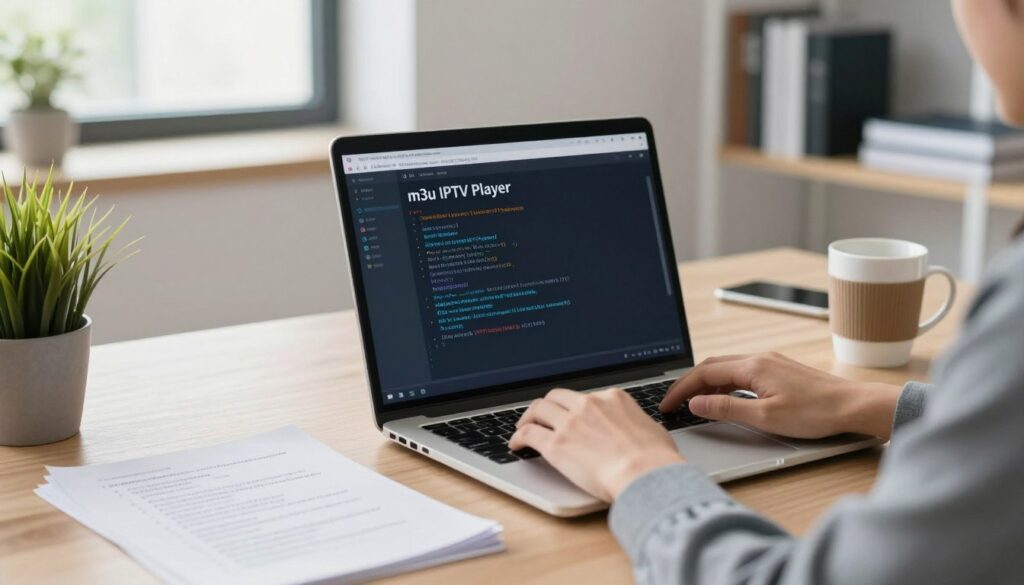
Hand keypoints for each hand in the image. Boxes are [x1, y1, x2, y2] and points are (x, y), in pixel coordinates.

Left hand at [509, 388, 683, 501]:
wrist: (645, 473)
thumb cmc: (655, 459)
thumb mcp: (653, 430)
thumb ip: (638, 425)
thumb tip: (639, 432)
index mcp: (612, 398)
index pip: (584, 396)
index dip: (573, 407)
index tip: (570, 415)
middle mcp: (589, 404)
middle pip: (557, 397)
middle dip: (547, 406)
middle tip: (540, 417)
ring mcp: (570, 422)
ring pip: (538, 409)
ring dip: (528, 417)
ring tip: (522, 428)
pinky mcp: (556, 444)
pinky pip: (528, 434)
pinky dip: (518, 437)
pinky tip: (516, 445)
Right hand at [661, 352, 902, 439]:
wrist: (854, 406)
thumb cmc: (816, 413)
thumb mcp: (766, 417)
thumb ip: (727, 409)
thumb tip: (697, 403)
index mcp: (753, 366)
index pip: (704, 373)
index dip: (681, 389)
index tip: (667, 405)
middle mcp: (759, 358)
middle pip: (712, 366)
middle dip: (688, 383)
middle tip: (672, 402)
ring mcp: (770, 362)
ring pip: (727, 367)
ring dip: (706, 382)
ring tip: (692, 401)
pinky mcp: (779, 369)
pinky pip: (741, 371)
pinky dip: (724, 382)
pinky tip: (724, 396)